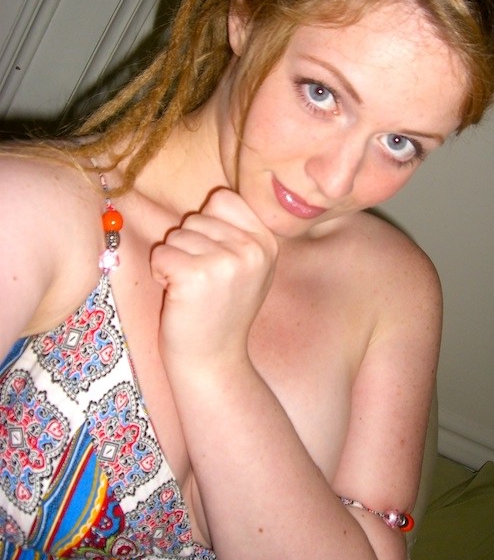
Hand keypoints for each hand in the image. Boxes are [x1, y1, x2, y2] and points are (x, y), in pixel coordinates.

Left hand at [151, 188, 277, 364]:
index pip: (223, 200)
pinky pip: (161, 252)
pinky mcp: (196, 275)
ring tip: (191, 289)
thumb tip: (211, 198)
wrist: (214, 360)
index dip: (208, 227)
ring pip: (176, 234)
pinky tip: (177, 295)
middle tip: (202, 281)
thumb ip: (237, 232)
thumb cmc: (222, 311)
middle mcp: (252, 249)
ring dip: (173, 260)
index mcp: (266, 242)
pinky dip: (160, 272)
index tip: (216, 260)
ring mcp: (226, 262)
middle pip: (196, 218)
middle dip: (188, 246)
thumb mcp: (248, 267)